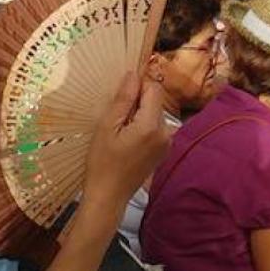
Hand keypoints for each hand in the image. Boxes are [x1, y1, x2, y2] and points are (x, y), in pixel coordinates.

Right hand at [80, 70, 173, 210]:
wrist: (108, 196)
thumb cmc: (102, 162)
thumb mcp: (106, 127)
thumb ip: (123, 100)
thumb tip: (133, 74)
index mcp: (151, 125)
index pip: (154, 88)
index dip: (138, 87)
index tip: (120, 98)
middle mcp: (166, 132)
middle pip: (156, 101)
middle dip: (138, 102)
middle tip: (116, 119)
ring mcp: (167, 143)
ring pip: (156, 113)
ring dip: (140, 114)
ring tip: (121, 132)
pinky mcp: (164, 151)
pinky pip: (157, 127)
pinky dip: (144, 126)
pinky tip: (128, 140)